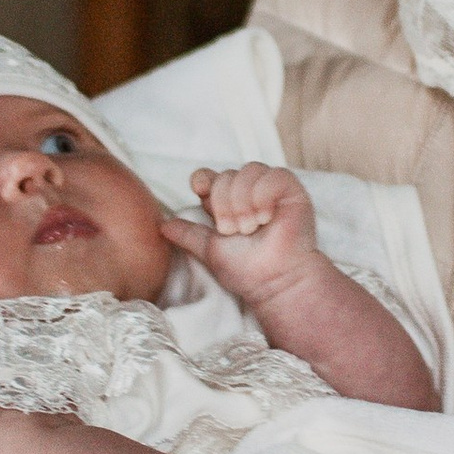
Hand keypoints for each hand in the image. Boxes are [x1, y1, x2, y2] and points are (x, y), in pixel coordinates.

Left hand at [166, 161, 321, 305]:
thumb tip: (162, 226)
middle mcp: (248, 194)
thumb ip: (188, 235)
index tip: (199, 190)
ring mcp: (270, 191)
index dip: (203, 179)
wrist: (274, 281)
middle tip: (232, 230)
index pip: (210, 177)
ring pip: (248, 171)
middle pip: (226, 175)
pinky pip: (273, 175)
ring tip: (250, 227)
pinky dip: (263, 195)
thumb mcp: (209, 251)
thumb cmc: (247, 270)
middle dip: (224, 203)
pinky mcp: (291, 191)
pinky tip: (265, 217)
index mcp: (228, 204)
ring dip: (243, 201)